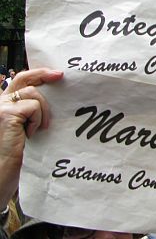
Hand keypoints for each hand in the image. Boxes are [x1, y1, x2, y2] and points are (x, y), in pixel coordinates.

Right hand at [0, 68, 62, 205]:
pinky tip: (31, 134)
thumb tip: (54, 94)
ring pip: (32, 93)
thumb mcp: (26, 127)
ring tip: (40, 127)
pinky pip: (33, 107)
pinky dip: (38, 118)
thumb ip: (31, 111)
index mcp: (5, 105)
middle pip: (23, 79)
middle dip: (43, 74)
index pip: (20, 81)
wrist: (3, 172)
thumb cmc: (17, 154)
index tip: (57, 74)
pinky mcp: (6, 115)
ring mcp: (1, 108)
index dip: (38, 73)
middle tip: (60, 76)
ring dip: (43, 109)